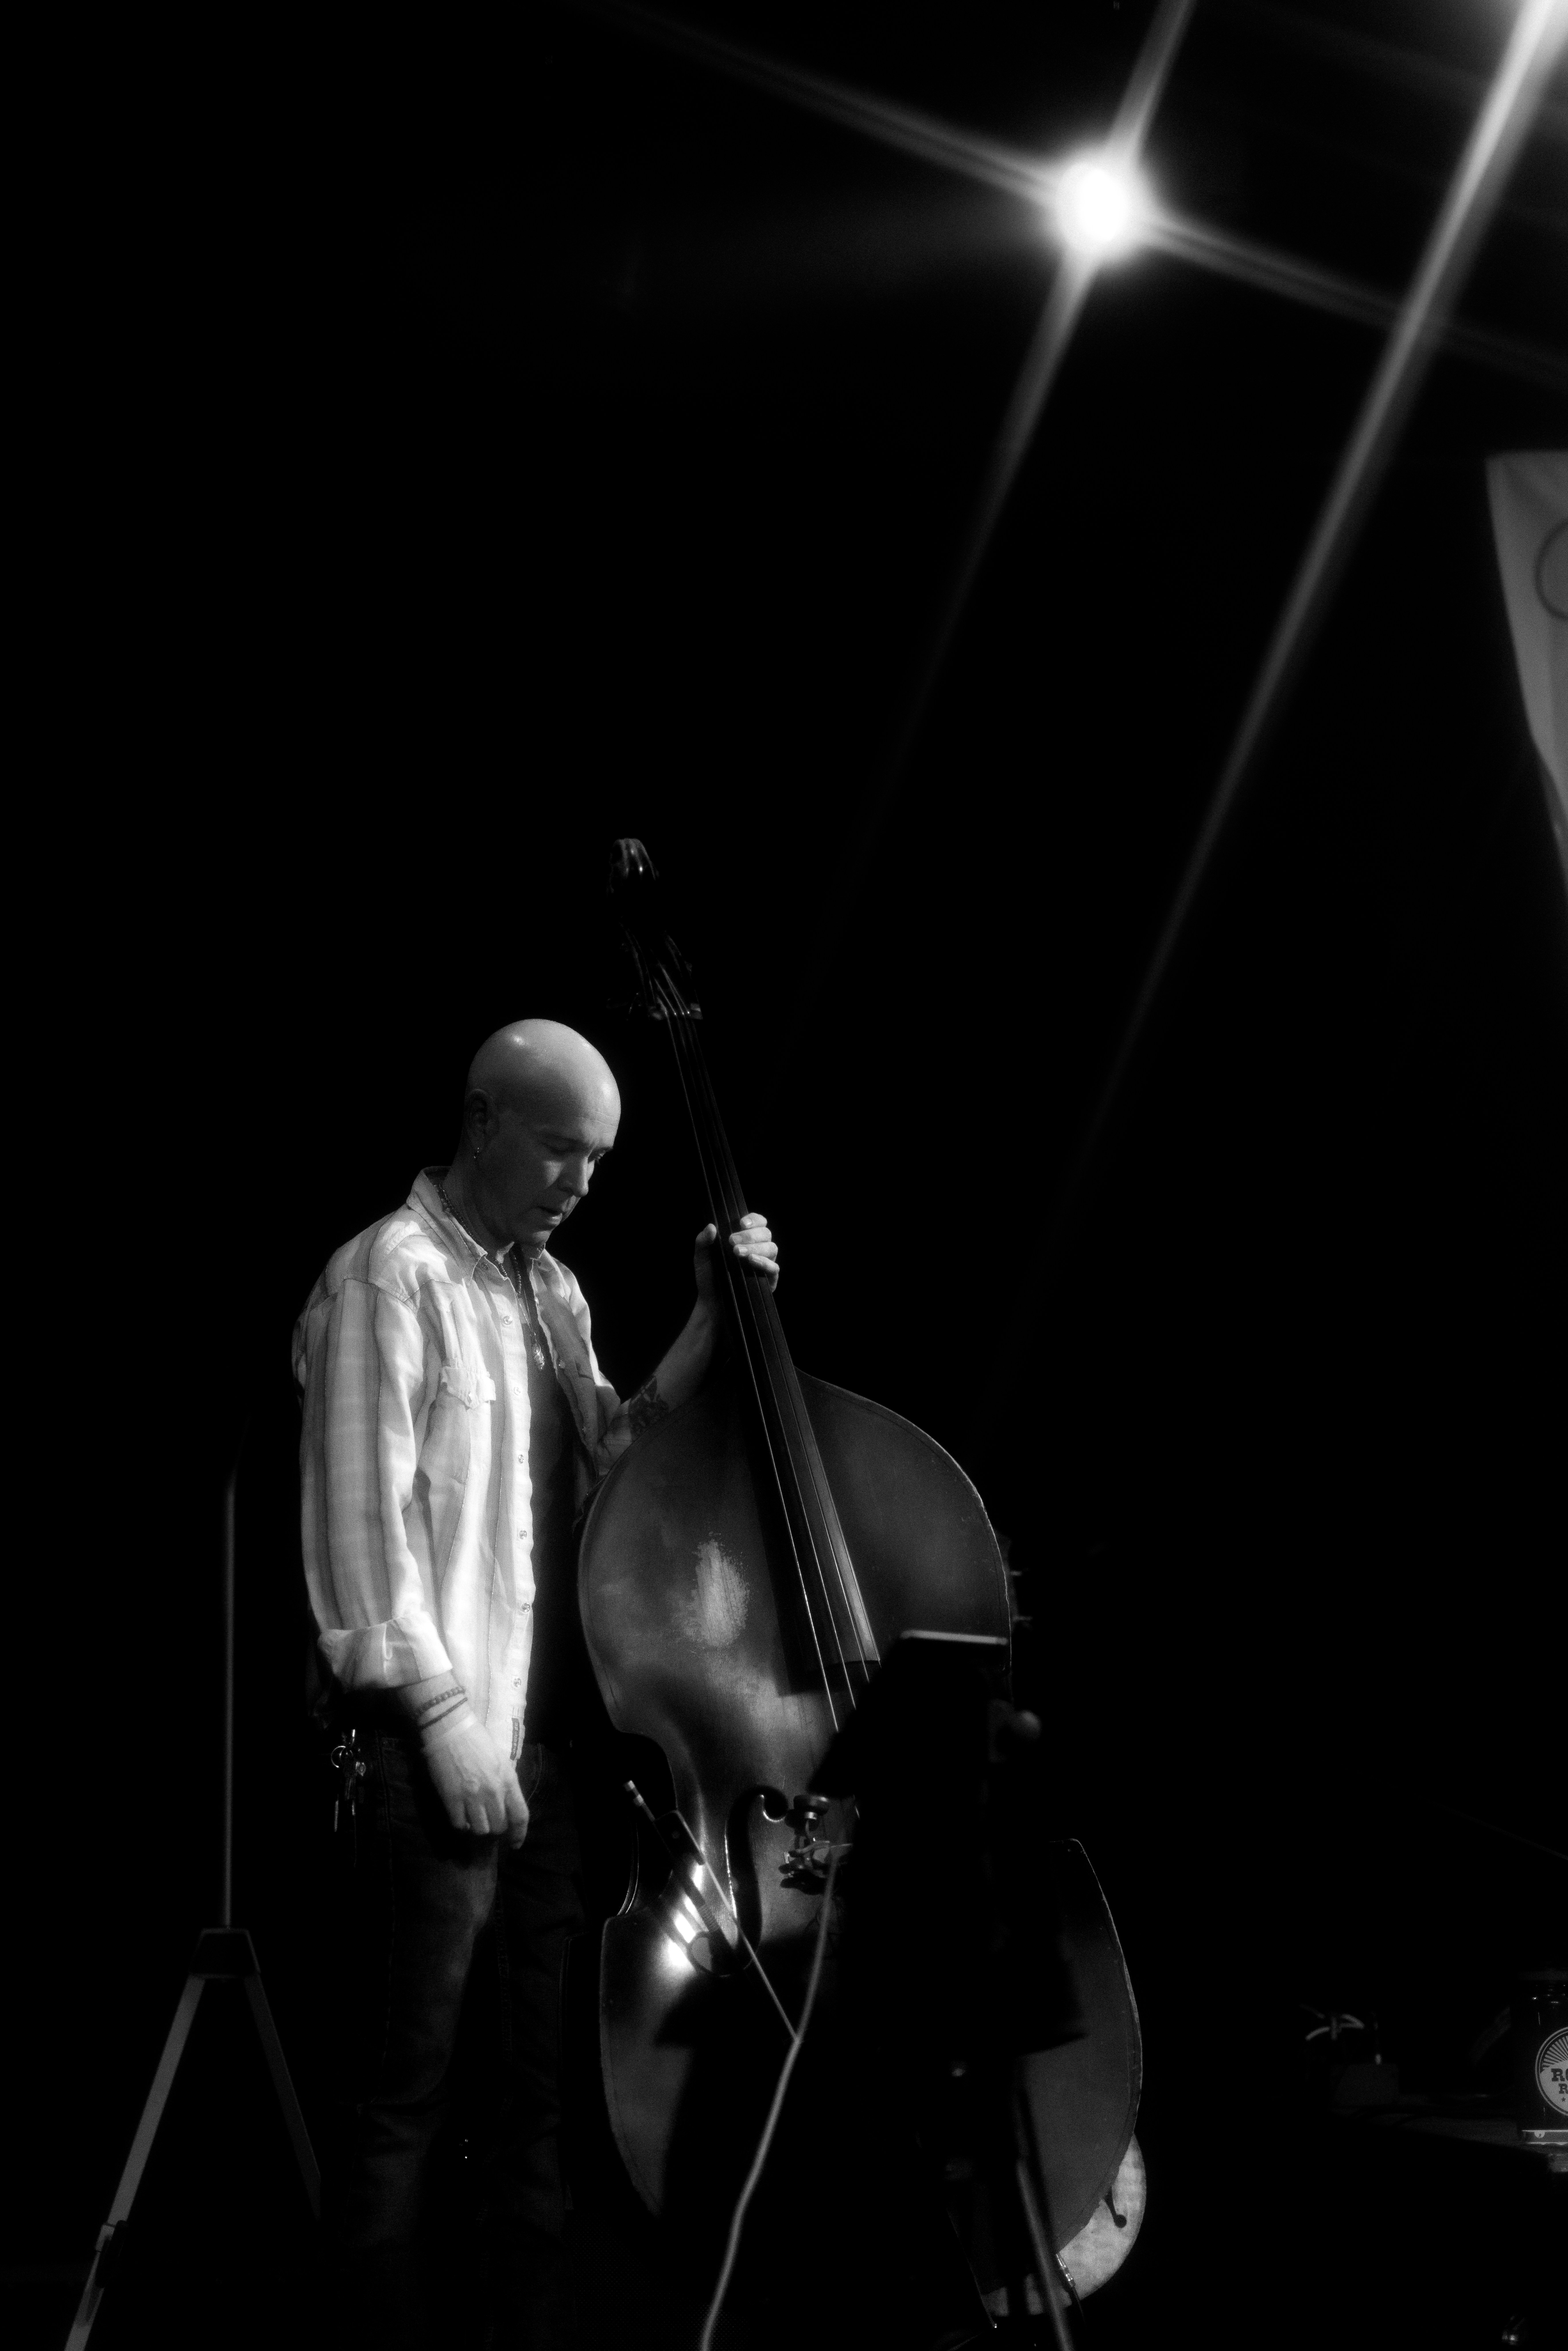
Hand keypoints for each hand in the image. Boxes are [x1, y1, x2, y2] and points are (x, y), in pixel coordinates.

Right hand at [421, 1703, 529, 1846]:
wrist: (451, 1729)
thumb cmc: (477, 1741)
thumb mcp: (500, 1760)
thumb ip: (504, 1783)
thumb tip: (504, 1805)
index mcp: (508, 1780)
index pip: (520, 1815)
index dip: (519, 1834)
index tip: (515, 1844)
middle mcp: (493, 1791)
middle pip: (498, 1826)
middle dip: (494, 1828)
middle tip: (486, 1821)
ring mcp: (472, 1796)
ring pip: (480, 1830)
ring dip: (476, 1828)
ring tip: (472, 1818)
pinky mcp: (452, 1798)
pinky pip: (459, 1825)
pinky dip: (460, 1824)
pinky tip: (459, 1815)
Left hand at [694, 1210, 779, 1308]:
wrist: (711, 1303)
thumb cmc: (709, 1277)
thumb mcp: (701, 1257)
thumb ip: (703, 1241)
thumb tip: (711, 1227)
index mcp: (746, 1239)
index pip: (758, 1222)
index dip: (753, 1219)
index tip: (741, 1223)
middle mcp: (758, 1249)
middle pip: (766, 1233)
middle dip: (750, 1235)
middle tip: (732, 1241)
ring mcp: (765, 1264)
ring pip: (772, 1248)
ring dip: (756, 1247)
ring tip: (737, 1252)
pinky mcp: (769, 1280)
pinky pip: (774, 1268)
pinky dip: (764, 1262)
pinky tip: (751, 1260)